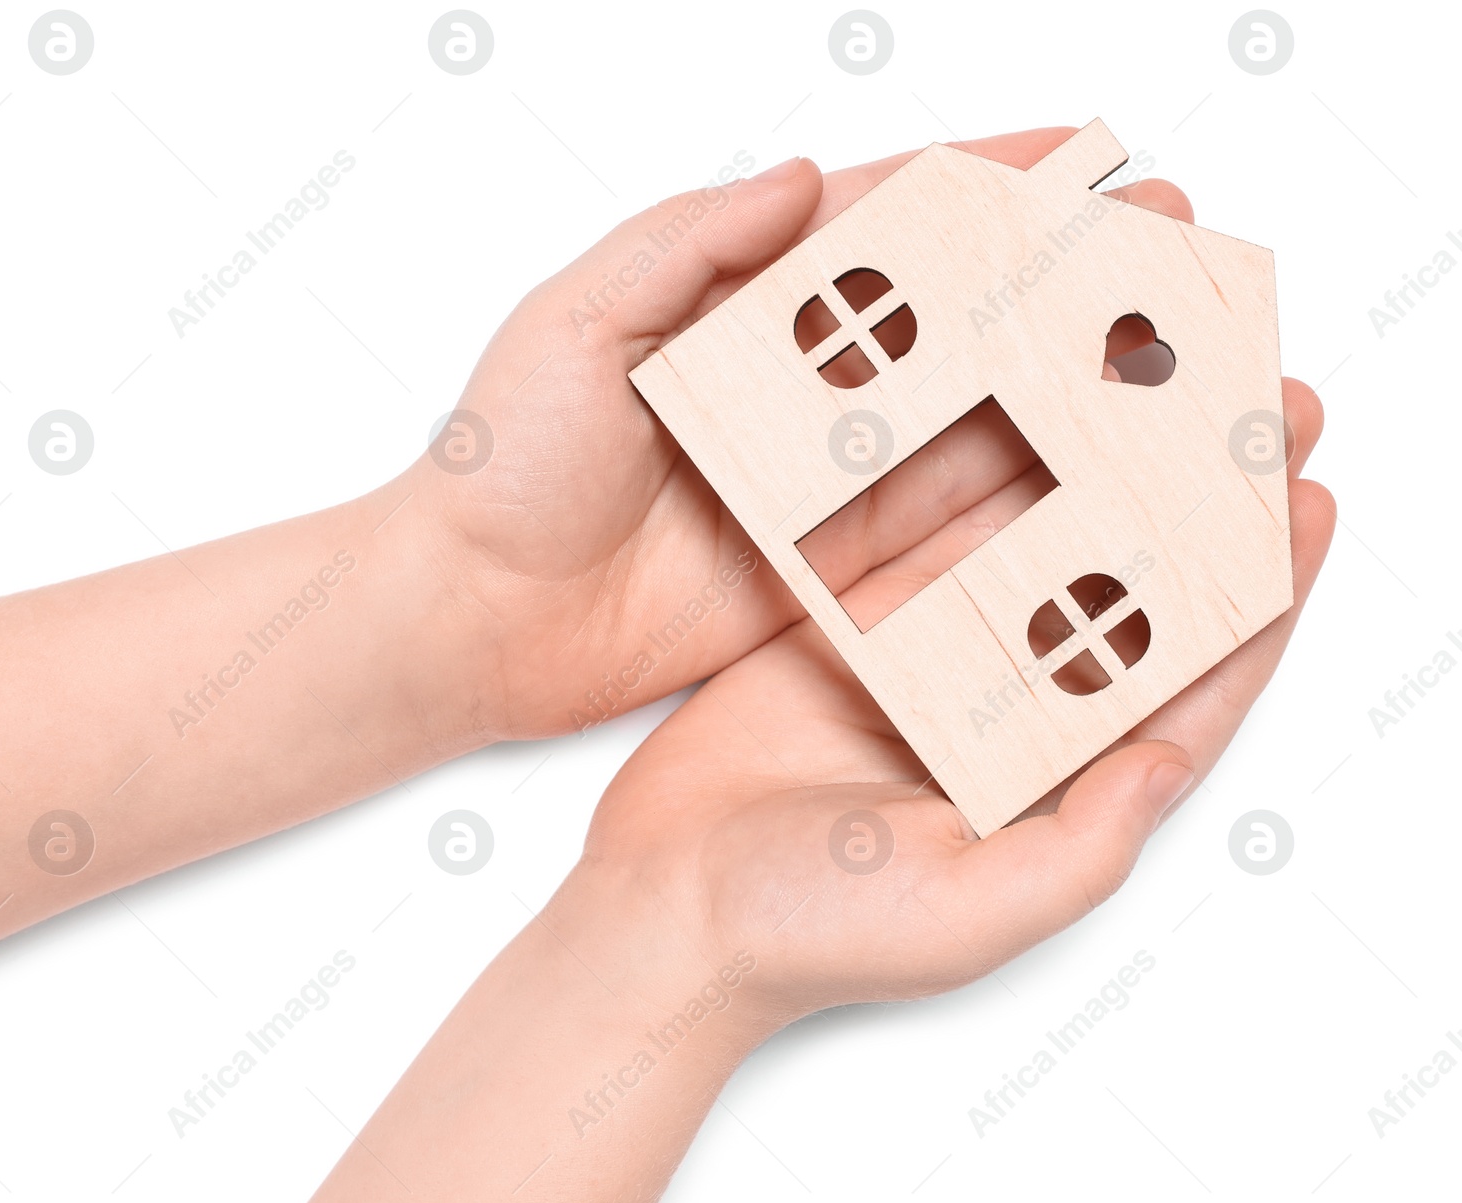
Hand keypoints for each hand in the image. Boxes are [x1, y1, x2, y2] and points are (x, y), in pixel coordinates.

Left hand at [394, 128, 1200, 742]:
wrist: (473, 615)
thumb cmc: (503, 462)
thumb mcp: (577, 322)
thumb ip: (687, 246)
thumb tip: (803, 179)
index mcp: (739, 307)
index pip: (881, 226)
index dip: (982, 183)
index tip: (1085, 153)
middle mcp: (796, 391)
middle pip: (952, 323)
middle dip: (1057, 285)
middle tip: (1163, 256)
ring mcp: (817, 485)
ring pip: (965, 428)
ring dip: (1062, 396)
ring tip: (1164, 365)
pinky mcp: (822, 576)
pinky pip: (932, 539)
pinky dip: (1013, 514)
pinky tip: (1093, 487)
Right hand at [580, 381, 1331, 1022]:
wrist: (663, 905)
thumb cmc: (808, 932)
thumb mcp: (973, 913)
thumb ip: (1084, 844)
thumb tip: (1177, 760)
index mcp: (1055, 782)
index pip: (1187, 680)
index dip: (1258, 597)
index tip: (1306, 502)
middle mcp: (1006, 712)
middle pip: (1126, 585)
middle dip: (1196, 502)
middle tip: (1257, 403)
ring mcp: (930, 658)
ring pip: (1034, 538)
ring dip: (1097, 462)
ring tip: (1151, 377)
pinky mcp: (853, 622)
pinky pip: (926, 530)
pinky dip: (969, 469)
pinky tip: (1010, 401)